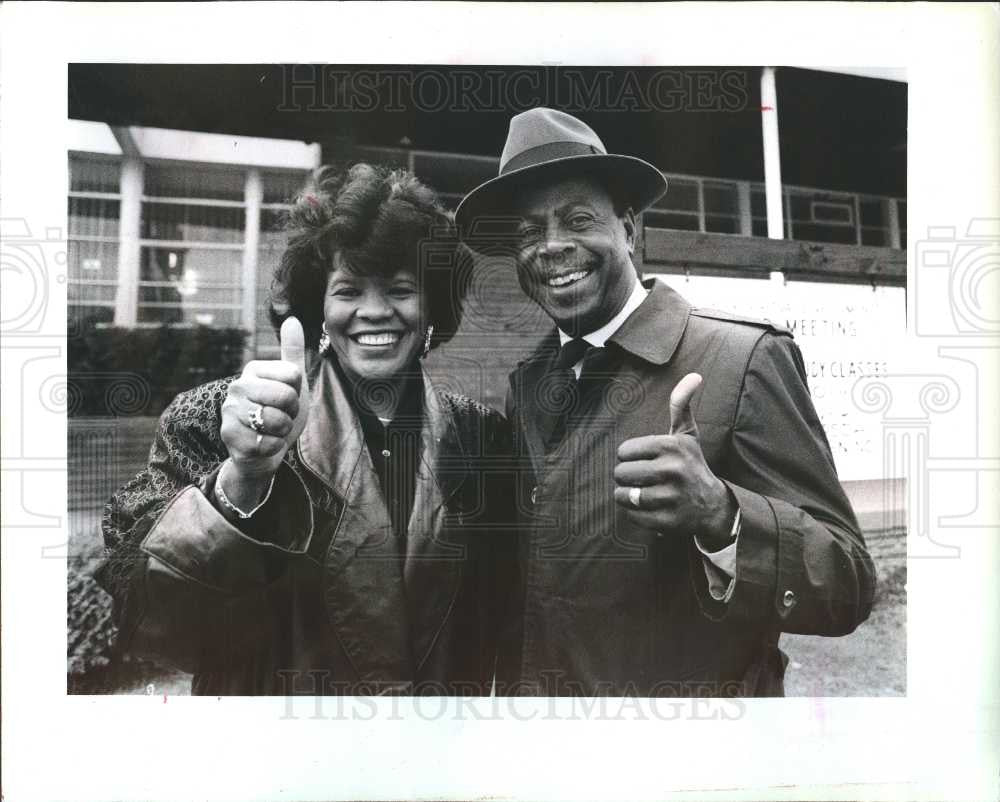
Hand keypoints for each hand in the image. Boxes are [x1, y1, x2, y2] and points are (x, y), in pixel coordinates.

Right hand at [219, 317, 311, 500]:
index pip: (294, 375)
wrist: (264, 451)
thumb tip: (292, 319)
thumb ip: (293, 352)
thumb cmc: (279, 414)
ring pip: (277, 420)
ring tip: (270, 430)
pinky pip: (269, 442)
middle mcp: (237, 387)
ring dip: (282, 431)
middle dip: (290, 412)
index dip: (297, 392)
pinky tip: (262, 445)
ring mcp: (230, 412)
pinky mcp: (230, 437)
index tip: (286, 400)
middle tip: (280, 417)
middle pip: (285, 396)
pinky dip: (273, 447)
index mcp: (253, 370)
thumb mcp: (293, 383)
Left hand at [613, 373, 735, 546]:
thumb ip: (682, 405)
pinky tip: (649, 508)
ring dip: (627, 496)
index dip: (629, 457)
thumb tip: (694, 376)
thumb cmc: (692, 464)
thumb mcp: (687, 435)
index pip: (624, 451)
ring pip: (624, 496)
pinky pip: (633, 516)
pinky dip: (635, 514)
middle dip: (626, 477)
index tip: (644, 460)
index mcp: (671, 446)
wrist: (713, 505)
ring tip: (641, 493)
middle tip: (641, 478)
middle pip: (621, 473)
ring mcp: (671, 497)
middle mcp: (672, 470)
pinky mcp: (668, 521)